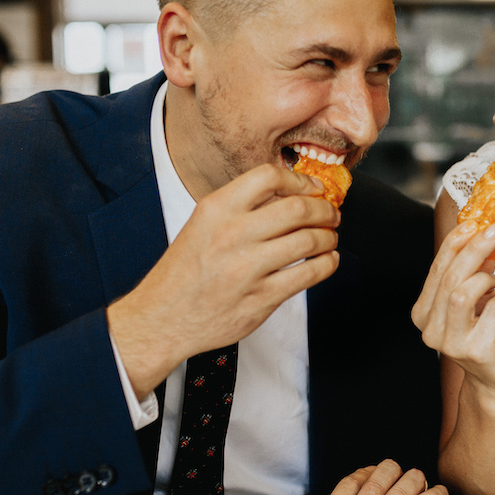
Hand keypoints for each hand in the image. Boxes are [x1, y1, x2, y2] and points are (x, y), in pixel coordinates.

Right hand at [108, 163, 339, 395]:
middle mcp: (232, 235)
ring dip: (328, 237)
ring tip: (329, 238)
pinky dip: (327, 264)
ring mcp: (247, 268)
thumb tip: (292, 193)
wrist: (163, 317)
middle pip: (298, 208)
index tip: (313, 188)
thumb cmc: (186, 271)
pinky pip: (309, 275)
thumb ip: (241, 207)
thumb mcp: (203, 225)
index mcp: (216, 209)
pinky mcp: (261, 299)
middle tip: (331, 213)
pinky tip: (327, 261)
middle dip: (324, 209)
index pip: (269, 176)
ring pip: (309, 240)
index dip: (300, 180)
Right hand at [411, 220, 494, 393]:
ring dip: (484, 279)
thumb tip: (484, 234)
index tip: (472, 224)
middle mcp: (431, 328)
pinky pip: (491, 312)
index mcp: (424, 312)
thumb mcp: (477, 297)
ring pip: (461, 294)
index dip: (454, 244)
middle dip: (474, 250)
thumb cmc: (486, 335)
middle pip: (450, 278)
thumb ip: (476, 270)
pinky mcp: (476, 351)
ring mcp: (451, 343)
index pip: (436, 270)